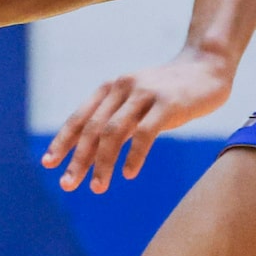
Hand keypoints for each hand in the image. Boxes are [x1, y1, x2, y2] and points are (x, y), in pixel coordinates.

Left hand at [43, 47, 236, 191]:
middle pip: (93, 128)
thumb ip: (117, 120)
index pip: (80, 117)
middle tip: (68, 184)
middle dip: (78, 158)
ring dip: (102, 163)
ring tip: (98, 188)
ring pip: (114, 132)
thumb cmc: (169, 91)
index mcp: (111, 89)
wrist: (208, 67)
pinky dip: (134, 155)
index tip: (48, 163)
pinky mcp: (169, 103)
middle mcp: (123, 88)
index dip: (63, 141)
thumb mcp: (137, 102)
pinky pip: (146, 133)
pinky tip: (129, 173)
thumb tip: (92, 153)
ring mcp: (145, 94)